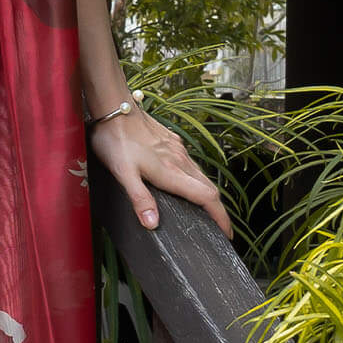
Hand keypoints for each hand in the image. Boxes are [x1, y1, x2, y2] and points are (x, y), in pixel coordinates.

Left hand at [88, 105, 231, 237]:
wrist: (116, 109)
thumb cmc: (117, 141)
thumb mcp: (123, 174)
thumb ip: (140, 198)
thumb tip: (153, 224)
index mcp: (171, 172)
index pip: (206, 197)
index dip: (220, 217)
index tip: (227, 233)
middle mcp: (180, 161)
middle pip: (209, 189)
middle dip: (218, 210)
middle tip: (220, 228)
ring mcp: (177, 150)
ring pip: (201, 175)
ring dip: (207, 194)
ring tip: (206, 210)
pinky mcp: (172, 142)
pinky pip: (190, 164)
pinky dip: (196, 179)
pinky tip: (186, 182)